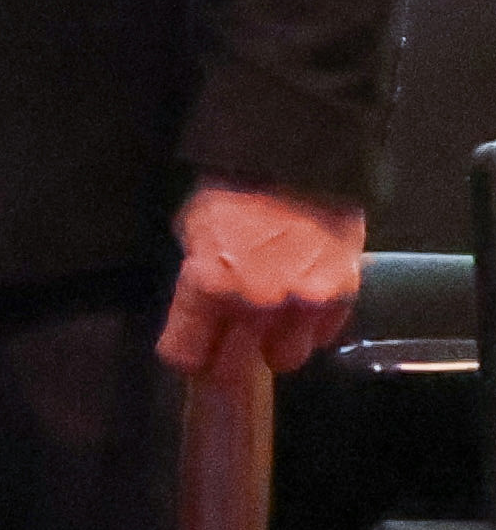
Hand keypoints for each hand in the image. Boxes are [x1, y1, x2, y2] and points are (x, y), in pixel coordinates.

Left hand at [157, 178, 362, 380]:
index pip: (187, 354)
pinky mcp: (342, 296)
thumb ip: (198, 282)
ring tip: (272, 318)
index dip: (188, 352)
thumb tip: (199, 320)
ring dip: (275, 344)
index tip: (192, 349)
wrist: (297, 161)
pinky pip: (323, 336)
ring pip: (285, 359)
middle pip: (234, 369)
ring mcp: (302, 303)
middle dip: (227, 358)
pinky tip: (302, 302)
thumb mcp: (194, 233)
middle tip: (228, 344)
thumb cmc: (233, 191)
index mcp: (209, 285)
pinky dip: (311, 327)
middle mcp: (256, 304)